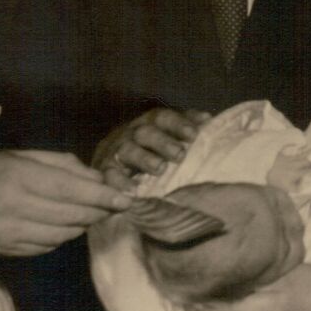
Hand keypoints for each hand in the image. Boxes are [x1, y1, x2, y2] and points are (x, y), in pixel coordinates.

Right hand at [0, 139, 133, 255]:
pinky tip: (63, 223)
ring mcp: (10, 234)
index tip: (125, 198)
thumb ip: (60, 164)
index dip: (101, 195)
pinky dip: (64, 235)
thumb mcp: (18, 156)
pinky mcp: (9, 252)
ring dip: (84, 223)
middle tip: (116, 204)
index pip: (69, 189)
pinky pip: (50, 246)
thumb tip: (97, 178)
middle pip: (71, 214)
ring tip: (91, 211)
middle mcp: (14, 207)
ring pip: (65, 233)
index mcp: (16, 176)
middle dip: (100, 210)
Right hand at [92, 108, 209, 189]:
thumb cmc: (148, 151)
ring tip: (160, 169)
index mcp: (148, 123)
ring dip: (144, 158)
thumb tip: (207, 119)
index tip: (194, 134)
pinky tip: (132, 192)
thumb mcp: (164, 137)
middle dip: (163, 142)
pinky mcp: (103, 170)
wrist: (108, 165)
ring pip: (127, 150)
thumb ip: (184, 128)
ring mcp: (115, 151)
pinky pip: (109, 175)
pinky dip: (120, 183)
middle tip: (180, 154)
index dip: (178, 124)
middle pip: (145, 132)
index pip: (162, 117)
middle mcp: (130, 133)